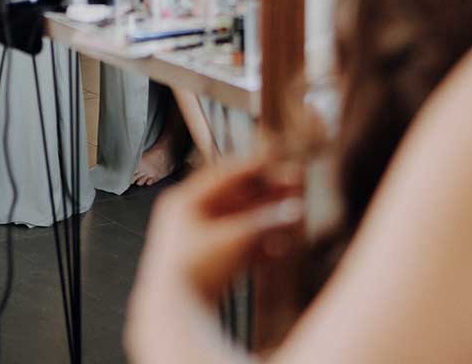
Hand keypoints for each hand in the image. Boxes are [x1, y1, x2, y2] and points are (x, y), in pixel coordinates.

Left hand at [129, 156, 302, 309]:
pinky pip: (236, 246)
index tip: (279, 157)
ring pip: (238, 222)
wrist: (174, 314)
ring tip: (295, 217)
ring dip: (268, 220)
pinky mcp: (207, 264)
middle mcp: (188, 217)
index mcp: (184, 201)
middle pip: (234, 198)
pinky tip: (280, 249)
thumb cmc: (195, 271)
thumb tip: (294, 209)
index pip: (225, 174)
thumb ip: (266, 222)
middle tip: (297, 185)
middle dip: (268, 194)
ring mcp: (197, 241)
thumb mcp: (235, 239)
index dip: (255, 166)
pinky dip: (258, 245)